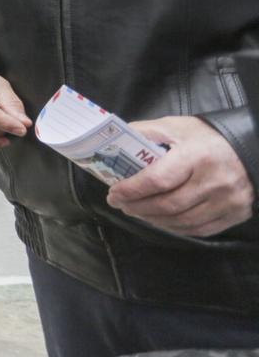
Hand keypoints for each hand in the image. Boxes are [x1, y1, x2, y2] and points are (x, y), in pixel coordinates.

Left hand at [107, 116, 255, 237]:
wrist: (250, 147)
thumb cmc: (207, 137)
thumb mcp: (176, 127)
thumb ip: (145, 132)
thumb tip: (112, 143)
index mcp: (197, 156)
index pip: (158, 180)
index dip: (132, 190)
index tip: (113, 193)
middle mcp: (214, 182)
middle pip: (168, 205)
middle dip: (138, 207)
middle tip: (120, 205)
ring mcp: (227, 201)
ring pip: (182, 221)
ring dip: (153, 220)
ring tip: (136, 212)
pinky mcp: (236, 214)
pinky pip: (199, 230)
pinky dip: (174, 228)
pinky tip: (160, 220)